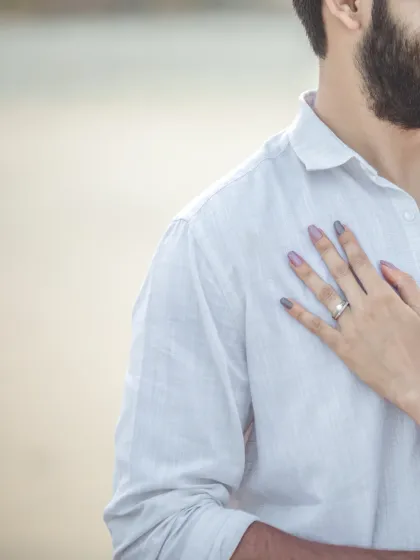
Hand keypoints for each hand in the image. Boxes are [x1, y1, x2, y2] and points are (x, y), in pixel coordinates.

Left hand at [281, 221, 419, 424]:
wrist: (417, 384)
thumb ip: (405, 284)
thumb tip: (383, 264)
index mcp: (385, 296)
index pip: (362, 263)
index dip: (349, 242)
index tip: (337, 226)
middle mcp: (365, 307)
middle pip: (340, 272)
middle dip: (324, 249)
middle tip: (310, 231)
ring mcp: (350, 326)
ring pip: (325, 295)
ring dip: (307, 274)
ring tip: (292, 257)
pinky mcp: (341, 346)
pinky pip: (317, 327)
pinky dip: (300, 314)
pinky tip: (285, 301)